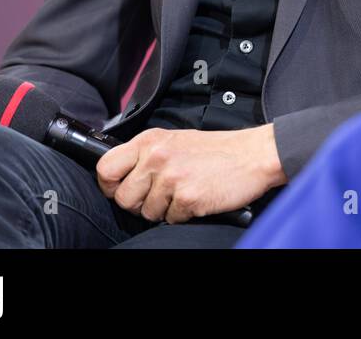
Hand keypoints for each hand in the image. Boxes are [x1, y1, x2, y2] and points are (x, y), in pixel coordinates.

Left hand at [97, 124, 284, 224]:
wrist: (254, 154)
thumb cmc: (218, 150)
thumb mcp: (176, 140)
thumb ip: (148, 154)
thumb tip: (122, 177)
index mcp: (151, 140)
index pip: (106, 168)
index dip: (111, 185)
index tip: (122, 188)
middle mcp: (157, 157)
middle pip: (123, 197)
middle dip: (140, 202)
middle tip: (162, 194)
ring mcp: (171, 178)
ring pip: (146, 212)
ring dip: (164, 209)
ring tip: (185, 191)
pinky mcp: (187, 198)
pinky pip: (170, 219)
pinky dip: (184, 214)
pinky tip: (198, 197)